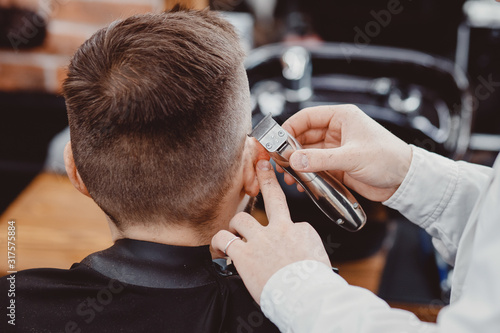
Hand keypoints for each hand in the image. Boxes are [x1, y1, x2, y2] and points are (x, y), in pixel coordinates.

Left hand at [211, 159, 329, 303]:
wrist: (307, 296)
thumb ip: (306, 249)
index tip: (283, 243)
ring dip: (236, 226)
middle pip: (273, 196)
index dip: (284, 231)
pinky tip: (219, 248)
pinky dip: (219, 242)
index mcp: (301, 230)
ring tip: (235, 235)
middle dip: (267, 178)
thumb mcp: (319, 258)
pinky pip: (224, 239)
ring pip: (241, 219)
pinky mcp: (244, 253)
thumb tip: (301, 252)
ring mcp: (261, 239)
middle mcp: (280, 229)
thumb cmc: (315, 283)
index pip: (289, 222)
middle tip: (262, 165)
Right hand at [281, 105, 411, 201]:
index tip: (274, 142)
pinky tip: (301, 183)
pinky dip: (305, 174)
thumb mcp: (352, 157)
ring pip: (307, 153)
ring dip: (296, 164)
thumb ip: (320, 159)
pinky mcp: (337, 165)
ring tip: (289, 177)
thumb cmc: (387, 159)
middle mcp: (336, 130)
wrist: (405, 181)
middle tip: (278, 163)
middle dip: (289, 149)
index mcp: (341, 117)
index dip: (288, 128)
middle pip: (303, 136)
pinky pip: (315, 167)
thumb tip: (293, 160)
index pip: (307, 117)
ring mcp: (335, 148)